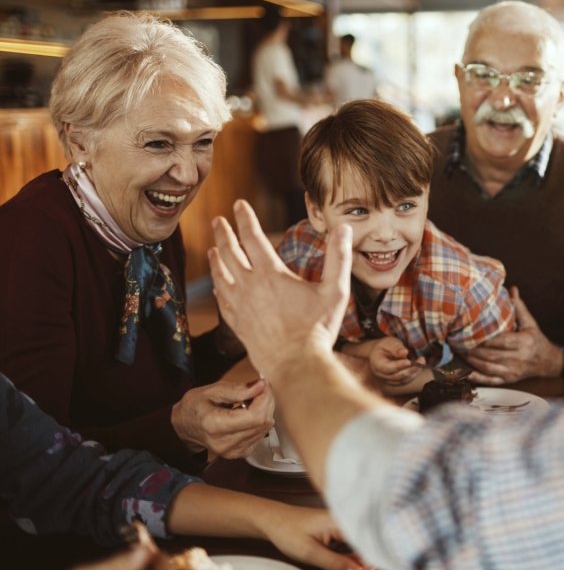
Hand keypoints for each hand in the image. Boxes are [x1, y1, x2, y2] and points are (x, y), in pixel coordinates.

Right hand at [171, 378, 273, 457]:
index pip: (254, 416)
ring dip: (264, 411)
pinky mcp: (240, 454)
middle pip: (262, 423)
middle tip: (258, 389)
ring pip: (264, 429)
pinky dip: (260, 422)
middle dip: (266, 402)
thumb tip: (261, 386)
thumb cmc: (195, 407)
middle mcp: (225, 443)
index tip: (262, 385)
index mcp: (214, 426)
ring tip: (251, 401)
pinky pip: (260, 435)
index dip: (264, 398)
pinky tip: (249, 414)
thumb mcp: (211, 391)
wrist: (185, 427)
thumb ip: (237, 389)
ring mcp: (233, 452)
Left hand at [209, 200, 352, 378]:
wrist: (296, 365)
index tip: (239, 204)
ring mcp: (239, 306)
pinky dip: (217, 286)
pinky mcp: (236, 323)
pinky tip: (217, 285)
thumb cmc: (318, 329)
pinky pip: (221, 299)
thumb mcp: (335, 290)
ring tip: (213, 248)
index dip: (245, 218)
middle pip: (230, 252)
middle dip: (223, 233)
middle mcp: (249, 286)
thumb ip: (339, 257)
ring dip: (216, 257)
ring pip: (221, 274)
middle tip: (218, 220)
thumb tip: (344, 228)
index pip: (252, 237)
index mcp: (271, 274)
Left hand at [259, 505, 373, 569]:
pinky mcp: (337, 527)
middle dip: (365, 560)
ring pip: (358, 542)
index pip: (365, 541)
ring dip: (358, 558)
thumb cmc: (288, 532)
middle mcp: (344, 519)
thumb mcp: (310, 552)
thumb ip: (335, 564)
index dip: (369, 560)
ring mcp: (341, 522)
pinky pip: (350, 541)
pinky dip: (350, 554)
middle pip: (364, 541)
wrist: (272, 520)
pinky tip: (347, 563)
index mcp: (341, 521)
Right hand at [369, 337, 425, 385]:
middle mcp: (382, 375)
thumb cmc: (385, 347)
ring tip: (422, 361)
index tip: (408, 361)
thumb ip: (396, 347)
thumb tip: (404, 353)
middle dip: (410, 369)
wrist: (381, 353)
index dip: (398, 366)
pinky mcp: (396, 382)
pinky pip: (406, 380)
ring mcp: (389, 380)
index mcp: (377, 364)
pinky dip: (414, 374)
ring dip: (414, 372)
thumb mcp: (389, 342)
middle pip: (397, 376)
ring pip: (403, 380)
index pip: (388, 368)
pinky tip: (419, 366)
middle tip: (421, 360)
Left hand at [465, 287, 563, 383]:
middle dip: (472, 350)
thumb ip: (519, 307)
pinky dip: (477, 378)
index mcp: (524, 342)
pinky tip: (466, 372)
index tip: (469, 333)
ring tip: (458, 353)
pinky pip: (490, 381)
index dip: (485, 339)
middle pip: (491, 355)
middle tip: (457, 342)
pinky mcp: (509, 380)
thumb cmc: (536, 340)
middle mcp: (518, 358)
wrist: (548, 362)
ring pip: (488, 368)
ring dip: (471, 361)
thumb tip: (512, 289)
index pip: (501, 341)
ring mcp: (513, 371)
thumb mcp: (530, 323)